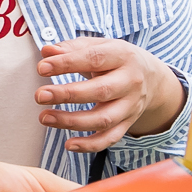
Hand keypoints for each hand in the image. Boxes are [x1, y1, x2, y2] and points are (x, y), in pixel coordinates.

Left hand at [33, 39, 185, 151]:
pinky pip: (110, 138)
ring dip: (72, 121)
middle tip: (40, 95)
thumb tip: (47, 51)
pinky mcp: (128, 123)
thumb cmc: (116, 59)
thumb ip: (72, 48)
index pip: (94, 59)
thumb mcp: (99, 46)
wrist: (151, 78)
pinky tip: (69, 144)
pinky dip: (90, 145)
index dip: (67, 64)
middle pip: (100, 91)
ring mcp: (130, 106)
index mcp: (123, 56)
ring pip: (103, 119)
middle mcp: (130, 82)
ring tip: (45, 117)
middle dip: (67, 94)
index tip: (42, 68)